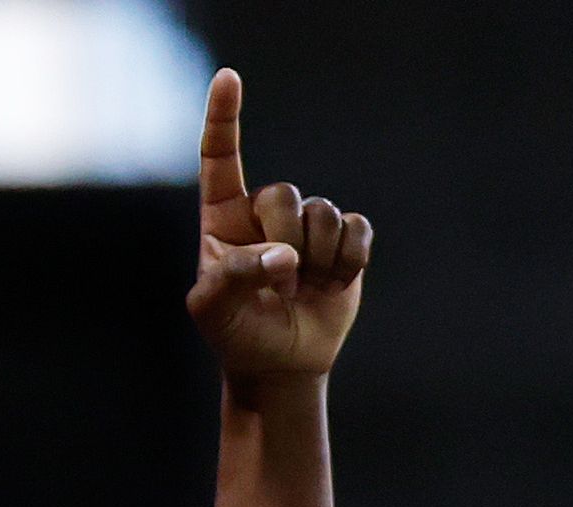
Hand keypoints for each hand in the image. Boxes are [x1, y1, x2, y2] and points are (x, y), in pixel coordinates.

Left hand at [186, 69, 372, 382]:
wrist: (281, 363)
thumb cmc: (237, 334)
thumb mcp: (215, 310)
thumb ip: (237, 276)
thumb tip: (285, 255)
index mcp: (223, 219)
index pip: (220, 160)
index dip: (224, 118)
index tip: (227, 77)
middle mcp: (265, 215)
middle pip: (284, 193)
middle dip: (283, 237)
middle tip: (278, 280)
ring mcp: (307, 226)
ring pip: (323, 213)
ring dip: (315, 258)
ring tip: (300, 287)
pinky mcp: (344, 241)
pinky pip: (357, 230)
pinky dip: (347, 261)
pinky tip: (331, 283)